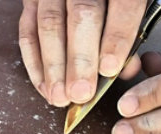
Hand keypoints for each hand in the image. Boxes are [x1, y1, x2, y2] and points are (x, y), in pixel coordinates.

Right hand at [18, 0, 146, 106]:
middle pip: (81, 15)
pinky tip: (44, 86)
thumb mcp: (133, 9)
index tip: (109, 69)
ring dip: (53, 66)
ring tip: (60, 97)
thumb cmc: (113, 3)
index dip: (116, 38)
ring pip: (49, 23)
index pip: (122, 5)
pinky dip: (34, 62)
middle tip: (81, 92)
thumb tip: (124, 70)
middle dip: (80, 59)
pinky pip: (27, 30)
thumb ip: (130, 36)